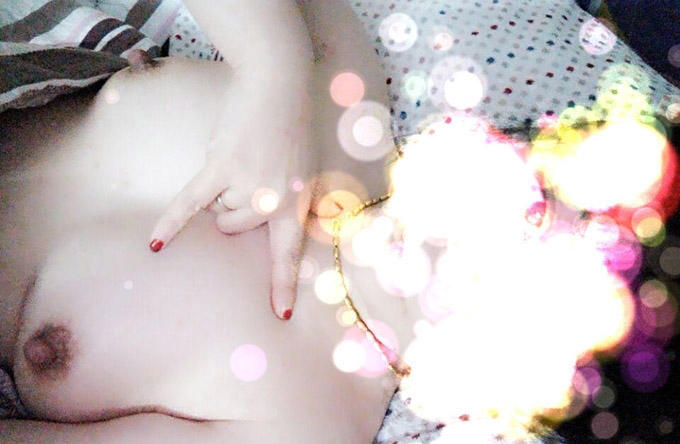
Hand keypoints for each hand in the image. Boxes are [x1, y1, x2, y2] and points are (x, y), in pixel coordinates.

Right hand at [149, 76, 315, 319]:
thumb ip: (290, 202)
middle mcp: (272, 202)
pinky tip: (154, 243)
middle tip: (250, 171)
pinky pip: (190, 201)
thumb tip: (265, 223)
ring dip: (219, 191)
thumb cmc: (293, 127)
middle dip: (233, 206)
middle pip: (235, 227)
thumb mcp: (307, 170)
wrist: (279, 86)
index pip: (289, 253)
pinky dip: (171, 221)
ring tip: (238, 158)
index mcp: (296, 204)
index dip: (283, 285)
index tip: (279, 314)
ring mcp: (246, 186)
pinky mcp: (220, 168)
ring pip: (216, 211)